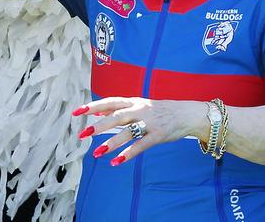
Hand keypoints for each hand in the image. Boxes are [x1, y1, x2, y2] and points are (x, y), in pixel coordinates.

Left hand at [72, 97, 195, 165]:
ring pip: (127, 132)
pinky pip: (141, 145)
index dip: (93, 106)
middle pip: (116, 117)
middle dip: (99, 126)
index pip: (110, 102)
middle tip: (83, 135)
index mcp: (133, 102)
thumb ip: (119, 108)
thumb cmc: (159, 110)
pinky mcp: (158, 135)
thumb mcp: (139, 104)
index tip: (77, 112)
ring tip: (97, 153)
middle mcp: (139, 110)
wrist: (187, 113)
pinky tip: (116, 162)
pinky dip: (128, 154)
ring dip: (111, 143)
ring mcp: (149, 122)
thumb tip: (96, 111)